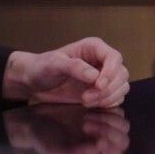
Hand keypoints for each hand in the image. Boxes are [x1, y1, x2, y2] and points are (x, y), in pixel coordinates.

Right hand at [3, 105, 130, 153]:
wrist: (36, 120)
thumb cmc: (45, 139)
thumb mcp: (58, 150)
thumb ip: (78, 153)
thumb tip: (100, 146)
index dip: (108, 147)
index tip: (91, 137)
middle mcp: (103, 147)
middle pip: (122, 141)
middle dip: (108, 131)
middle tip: (85, 123)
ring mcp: (105, 129)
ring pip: (123, 125)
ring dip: (108, 118)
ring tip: (86, 115)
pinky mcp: (103, 113)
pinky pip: (116, 110)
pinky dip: (106, 107)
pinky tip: (89, 105)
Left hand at [4, 37, 129, 106]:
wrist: (33, 82)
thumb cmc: (42, 67)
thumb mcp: (54, 64)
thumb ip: (74, 67)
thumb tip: (94, 76)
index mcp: (94, 48)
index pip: (114, 57)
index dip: (111, 72)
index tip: (98, 85)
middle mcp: (102, 61)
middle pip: (121, 74)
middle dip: (107, 89)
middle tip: (86, 98)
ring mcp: (103, 77)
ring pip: (121, 87)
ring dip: (108, 98)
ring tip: (86, 102)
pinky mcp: (101, 92)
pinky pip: (115, 98)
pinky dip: (108, 104)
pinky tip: (92, 105)